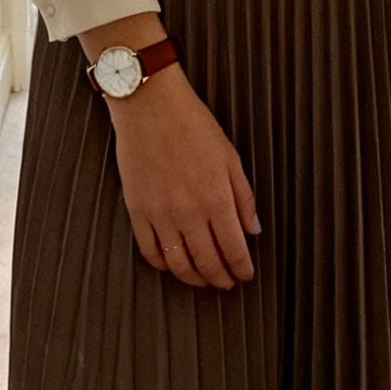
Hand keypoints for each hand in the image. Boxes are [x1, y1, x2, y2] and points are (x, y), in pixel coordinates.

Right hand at [108, 66, 260, 289]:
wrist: (150, 106)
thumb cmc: (192, 125)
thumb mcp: (230, 158)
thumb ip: (244, 197)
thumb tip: (252, 229)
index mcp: (217, 199)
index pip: (234, 248)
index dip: (242, 268)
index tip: (245, 274)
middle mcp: (189, 212)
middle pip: (208, 262)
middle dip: (221, 278)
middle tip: (226, 282)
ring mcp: (161, 214)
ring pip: (179, 263)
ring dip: (194, 278)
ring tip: (202, 280)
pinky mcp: (137, 210)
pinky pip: (150, 250)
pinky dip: (163, 265)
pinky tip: (172, 264)